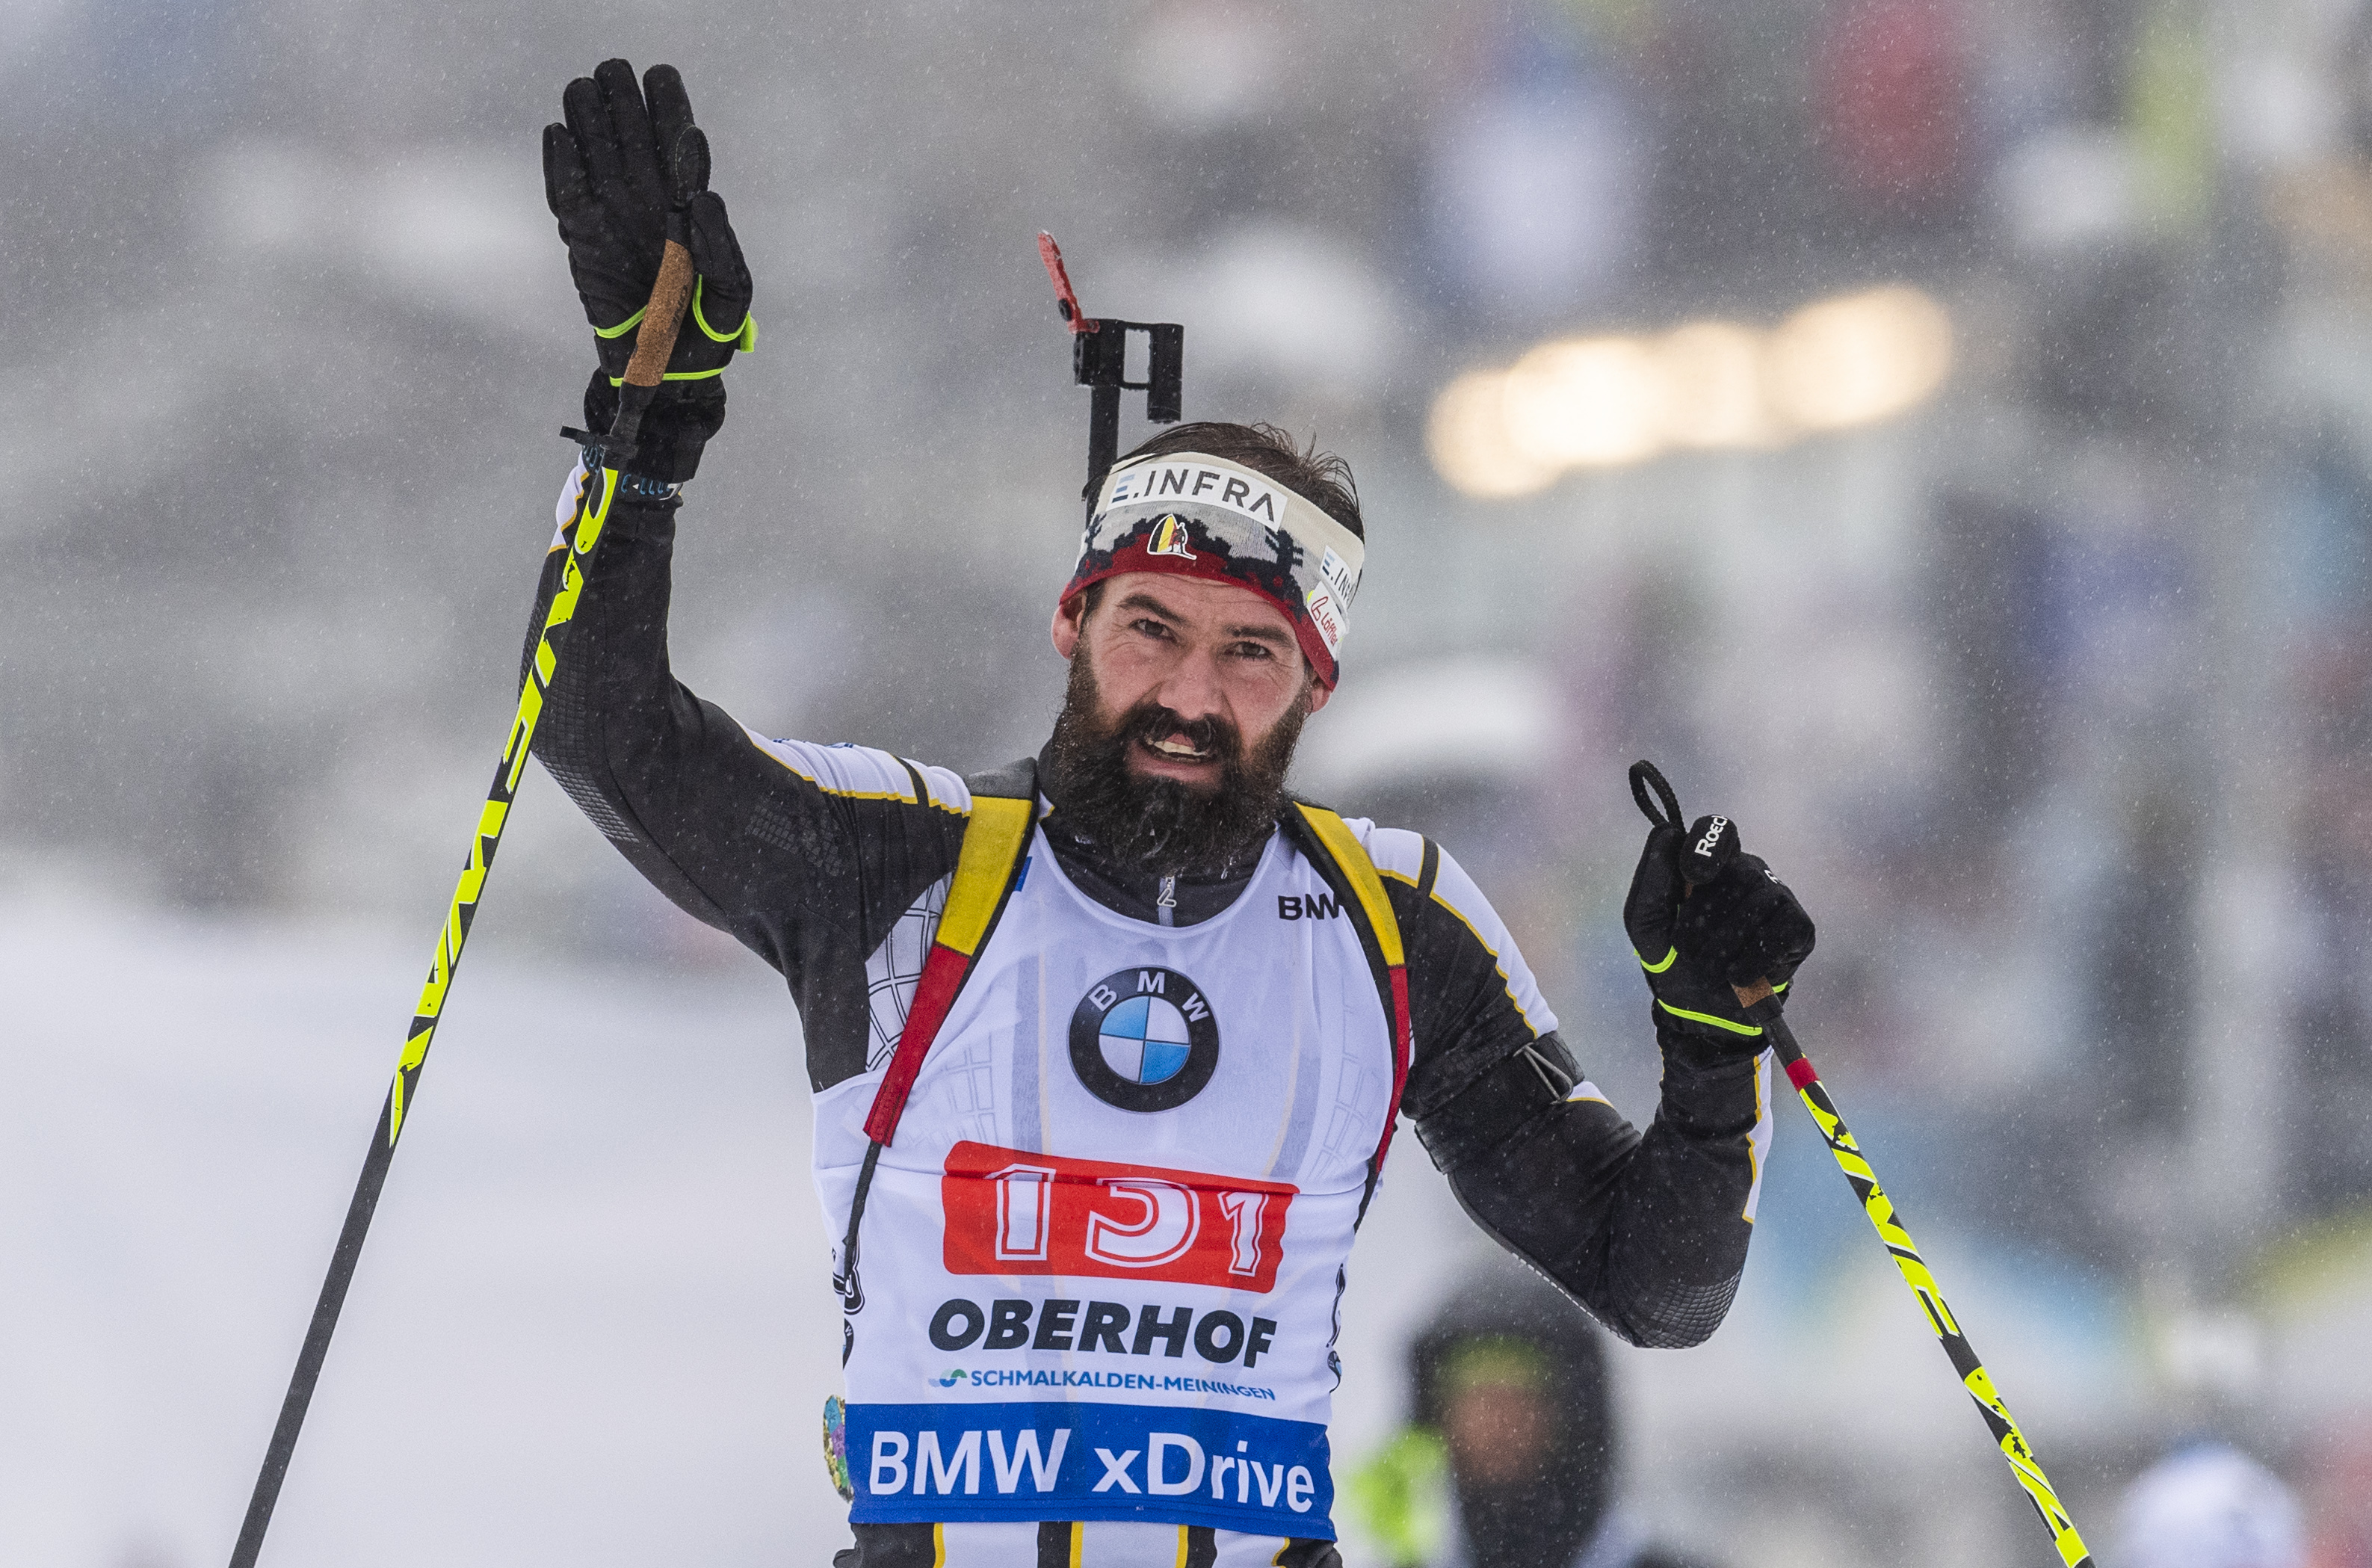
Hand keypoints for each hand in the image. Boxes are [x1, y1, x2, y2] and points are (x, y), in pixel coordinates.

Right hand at [543, 59, 754, 481]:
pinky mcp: (582, 239)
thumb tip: (705, 199)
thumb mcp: (732, 297)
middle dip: (624, 101)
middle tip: (614, 71)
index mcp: (689, 207)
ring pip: (597, 154)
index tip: (661, 78)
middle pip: (632, 137)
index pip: (679, 145)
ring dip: (589, 119)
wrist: (666, 375)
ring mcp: (613, 218)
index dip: (669, 108)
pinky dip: (560, 163)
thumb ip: (724, 250)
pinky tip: (559, 132)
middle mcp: (649, 203)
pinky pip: (566, 192)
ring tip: (585, 87)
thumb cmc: (706, 335)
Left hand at [1621, 812, 1814, 1045]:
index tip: (1692, 878)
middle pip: (1736, 873)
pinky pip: (1780, 934)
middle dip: (1704, 918)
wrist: (1702, 1013)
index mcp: (1711, 865)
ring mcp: (1778, 898)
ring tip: (1712, 969)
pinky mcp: (1800, 929)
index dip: (1707, 847)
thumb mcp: (1647, 923)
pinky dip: (1753, 962)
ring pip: (1758, 902)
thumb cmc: (1673, 960)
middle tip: (1688, 951)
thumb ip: (1652, 879)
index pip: (1717, 831)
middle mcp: (1749, 872)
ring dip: (1725, 945)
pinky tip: (1738, 978)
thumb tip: (1668, 831)